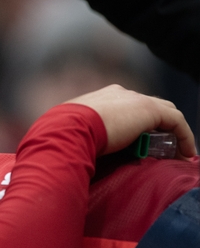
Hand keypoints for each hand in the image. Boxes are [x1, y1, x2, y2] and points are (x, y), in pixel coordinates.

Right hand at [66, 85, 195, 158]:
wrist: (67, 130)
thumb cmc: (61, 135)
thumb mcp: (70, 132)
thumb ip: (79, 136)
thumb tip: (73, 150)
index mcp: (101, 98)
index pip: (127, 106)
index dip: (136, 123)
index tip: (139, 143)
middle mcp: (120, 94)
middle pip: (148, 107)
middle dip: (157, 126)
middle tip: (161, 147)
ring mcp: (135, 99)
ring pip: (165, 113)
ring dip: (173, 132)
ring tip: (177, 152)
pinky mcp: (150, 110)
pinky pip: (177, 122)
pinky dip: (184, 137)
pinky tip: (186, 154)